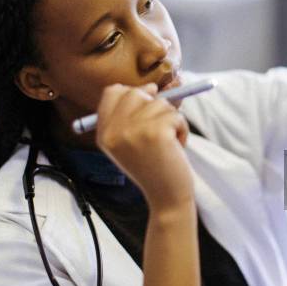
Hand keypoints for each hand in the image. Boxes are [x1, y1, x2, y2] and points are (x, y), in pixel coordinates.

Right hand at [95, 83, 193, 211]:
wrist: (166, 198)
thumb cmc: (153, 168)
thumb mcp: (131, 142)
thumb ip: (133, 114)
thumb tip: (150, 87)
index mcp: (104, 133)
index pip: (112, 92)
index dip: (133, 94)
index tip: (146, 109)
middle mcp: (114, 131)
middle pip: (136, 93)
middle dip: (155, 106)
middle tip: (160, 130)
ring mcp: (133, 131)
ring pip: (160, 103)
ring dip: (171, 121)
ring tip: (168, 144)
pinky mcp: (156, 132)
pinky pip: (176, 115)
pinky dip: (182, 130)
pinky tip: (176, 148)